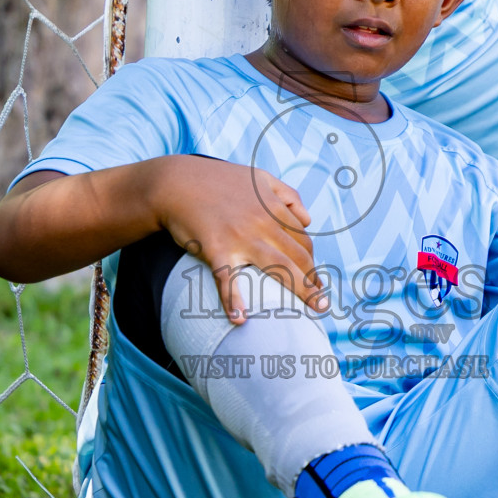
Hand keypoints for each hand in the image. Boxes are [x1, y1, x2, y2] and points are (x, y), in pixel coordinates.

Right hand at [153, 158, 324, 322]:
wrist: (175, 182)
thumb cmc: (218, 181)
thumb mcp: (260, 178)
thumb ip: (287, 195)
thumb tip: (307, 220)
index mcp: (273, 207)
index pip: (303, 241)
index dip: (313, 264)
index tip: (317, 282)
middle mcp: (262, 223)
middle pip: (298, 257)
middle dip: (315, 282)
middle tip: (321, 303)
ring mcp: (240, 237)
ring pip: (279, 267)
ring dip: (301, 290)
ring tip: (313, 308)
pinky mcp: (216, 248)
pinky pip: (227, 279)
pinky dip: (232, 300)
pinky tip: (239, 320)